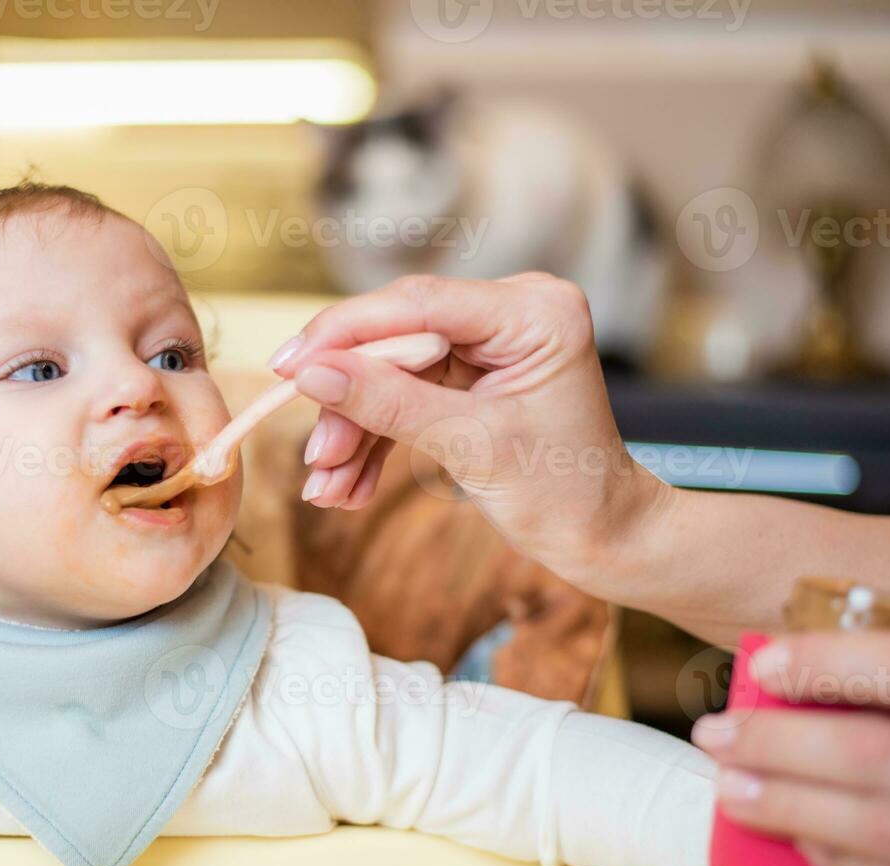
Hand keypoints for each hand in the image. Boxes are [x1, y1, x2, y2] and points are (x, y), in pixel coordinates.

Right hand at [269, 273, 667, 583]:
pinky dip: (377, 440)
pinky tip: (351, 487)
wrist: (603, 537)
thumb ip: (387, 403)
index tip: (287, 365)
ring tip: (328, 490)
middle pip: (397, 341)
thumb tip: (310, 374)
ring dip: (356, 432)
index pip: (418, 304)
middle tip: (315, 459)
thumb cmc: (562, 493)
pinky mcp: (473, 372)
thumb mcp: (469, 447)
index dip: (344, 333)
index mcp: (534, 311)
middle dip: (350, 403)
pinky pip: (407, 394)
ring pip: (392, 373)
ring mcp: (491, 342)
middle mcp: (513, 311)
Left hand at [691, 631, 889, 865]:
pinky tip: (800, 843)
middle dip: (780, 743)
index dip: (833, 663)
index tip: (763, 666)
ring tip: (732, 791)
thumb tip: (783, 675)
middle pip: (880, 751)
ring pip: (882, 826)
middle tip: (716, 737)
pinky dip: (843, 863)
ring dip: (791, 807)